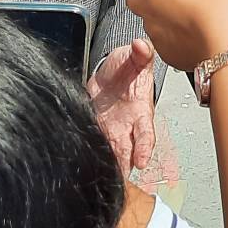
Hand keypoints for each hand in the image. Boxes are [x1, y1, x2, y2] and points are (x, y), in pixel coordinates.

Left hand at [89, 38, 156, 172]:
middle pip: (128, 151)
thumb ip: (140, 53)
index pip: (146, 132)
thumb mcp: (135, 57)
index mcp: (141, 111)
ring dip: (107, 166)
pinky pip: (94, 145)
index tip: (141, 161)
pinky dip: (90, 156)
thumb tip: (140, 45)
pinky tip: (81, 167)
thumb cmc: (127, 67)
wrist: (110, 72)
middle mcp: (128, 126)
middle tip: (119, 183)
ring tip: (100, 181)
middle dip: (123, 166)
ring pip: (111, 153)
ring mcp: (112, 131)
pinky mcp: (97, 131)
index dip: (145, 147)